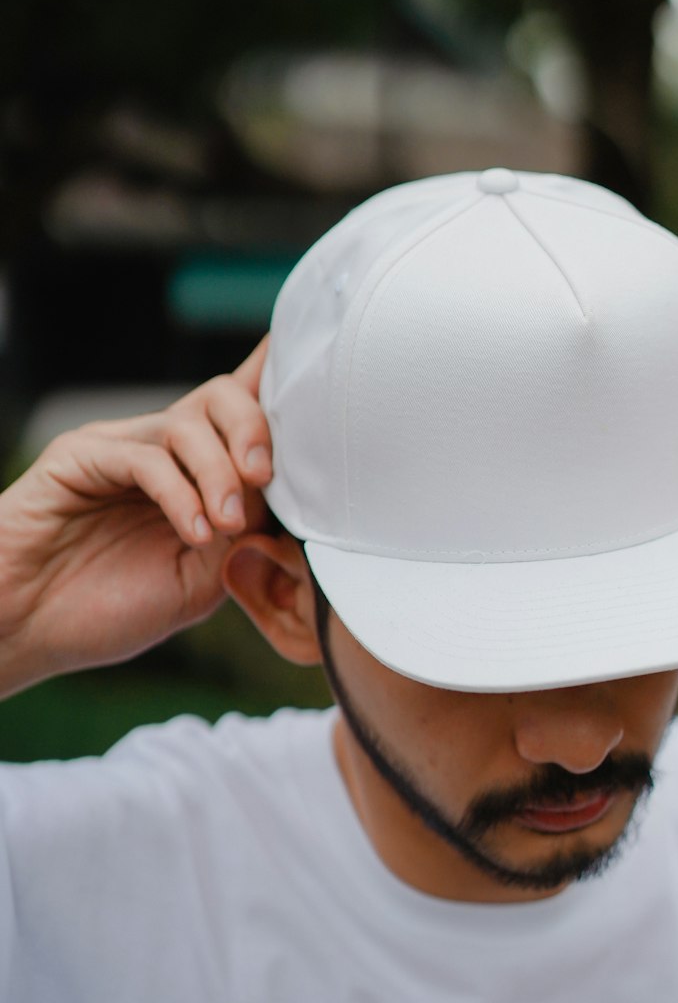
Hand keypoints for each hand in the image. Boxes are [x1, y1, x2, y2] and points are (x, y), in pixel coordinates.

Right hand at [0, 339, 271, 698]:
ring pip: (188, 421)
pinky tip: (192, 531)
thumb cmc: (109, 611)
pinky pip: (145, 455)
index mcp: (192, 471)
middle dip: (255, 428)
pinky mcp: (79, 456)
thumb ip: (243, 536)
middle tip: (263, 476)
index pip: (240, 412)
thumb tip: (287, 499)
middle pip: (222, 395)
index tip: (323, 369)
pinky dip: (180, 492)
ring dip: (220, 472)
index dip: (277, 383)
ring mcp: (118, 445)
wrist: (25, 633)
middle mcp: (158, 447)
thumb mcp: (200, 580)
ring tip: (225, 525)